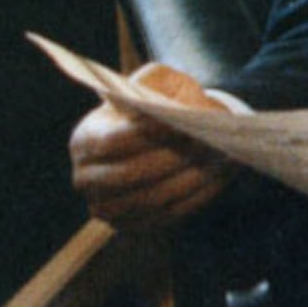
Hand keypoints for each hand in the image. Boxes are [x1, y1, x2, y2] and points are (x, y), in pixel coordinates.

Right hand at [68, 63, 235, 230]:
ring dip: (189, 179)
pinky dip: (195, 197)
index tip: (183, 124)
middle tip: (209, 144)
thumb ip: (161, 86)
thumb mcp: (157, 81)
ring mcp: (109, 207)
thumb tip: (179, 112)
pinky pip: (166, 216)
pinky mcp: (133, 225)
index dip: (147, 135)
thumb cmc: (159, 102)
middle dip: (173, 159)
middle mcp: (87, 178)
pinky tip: (218, 177)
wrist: (165, 135)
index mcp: (86, 138)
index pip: (111, 142)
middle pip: (130, 175)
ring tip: (220, 159)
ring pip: (151, 199)